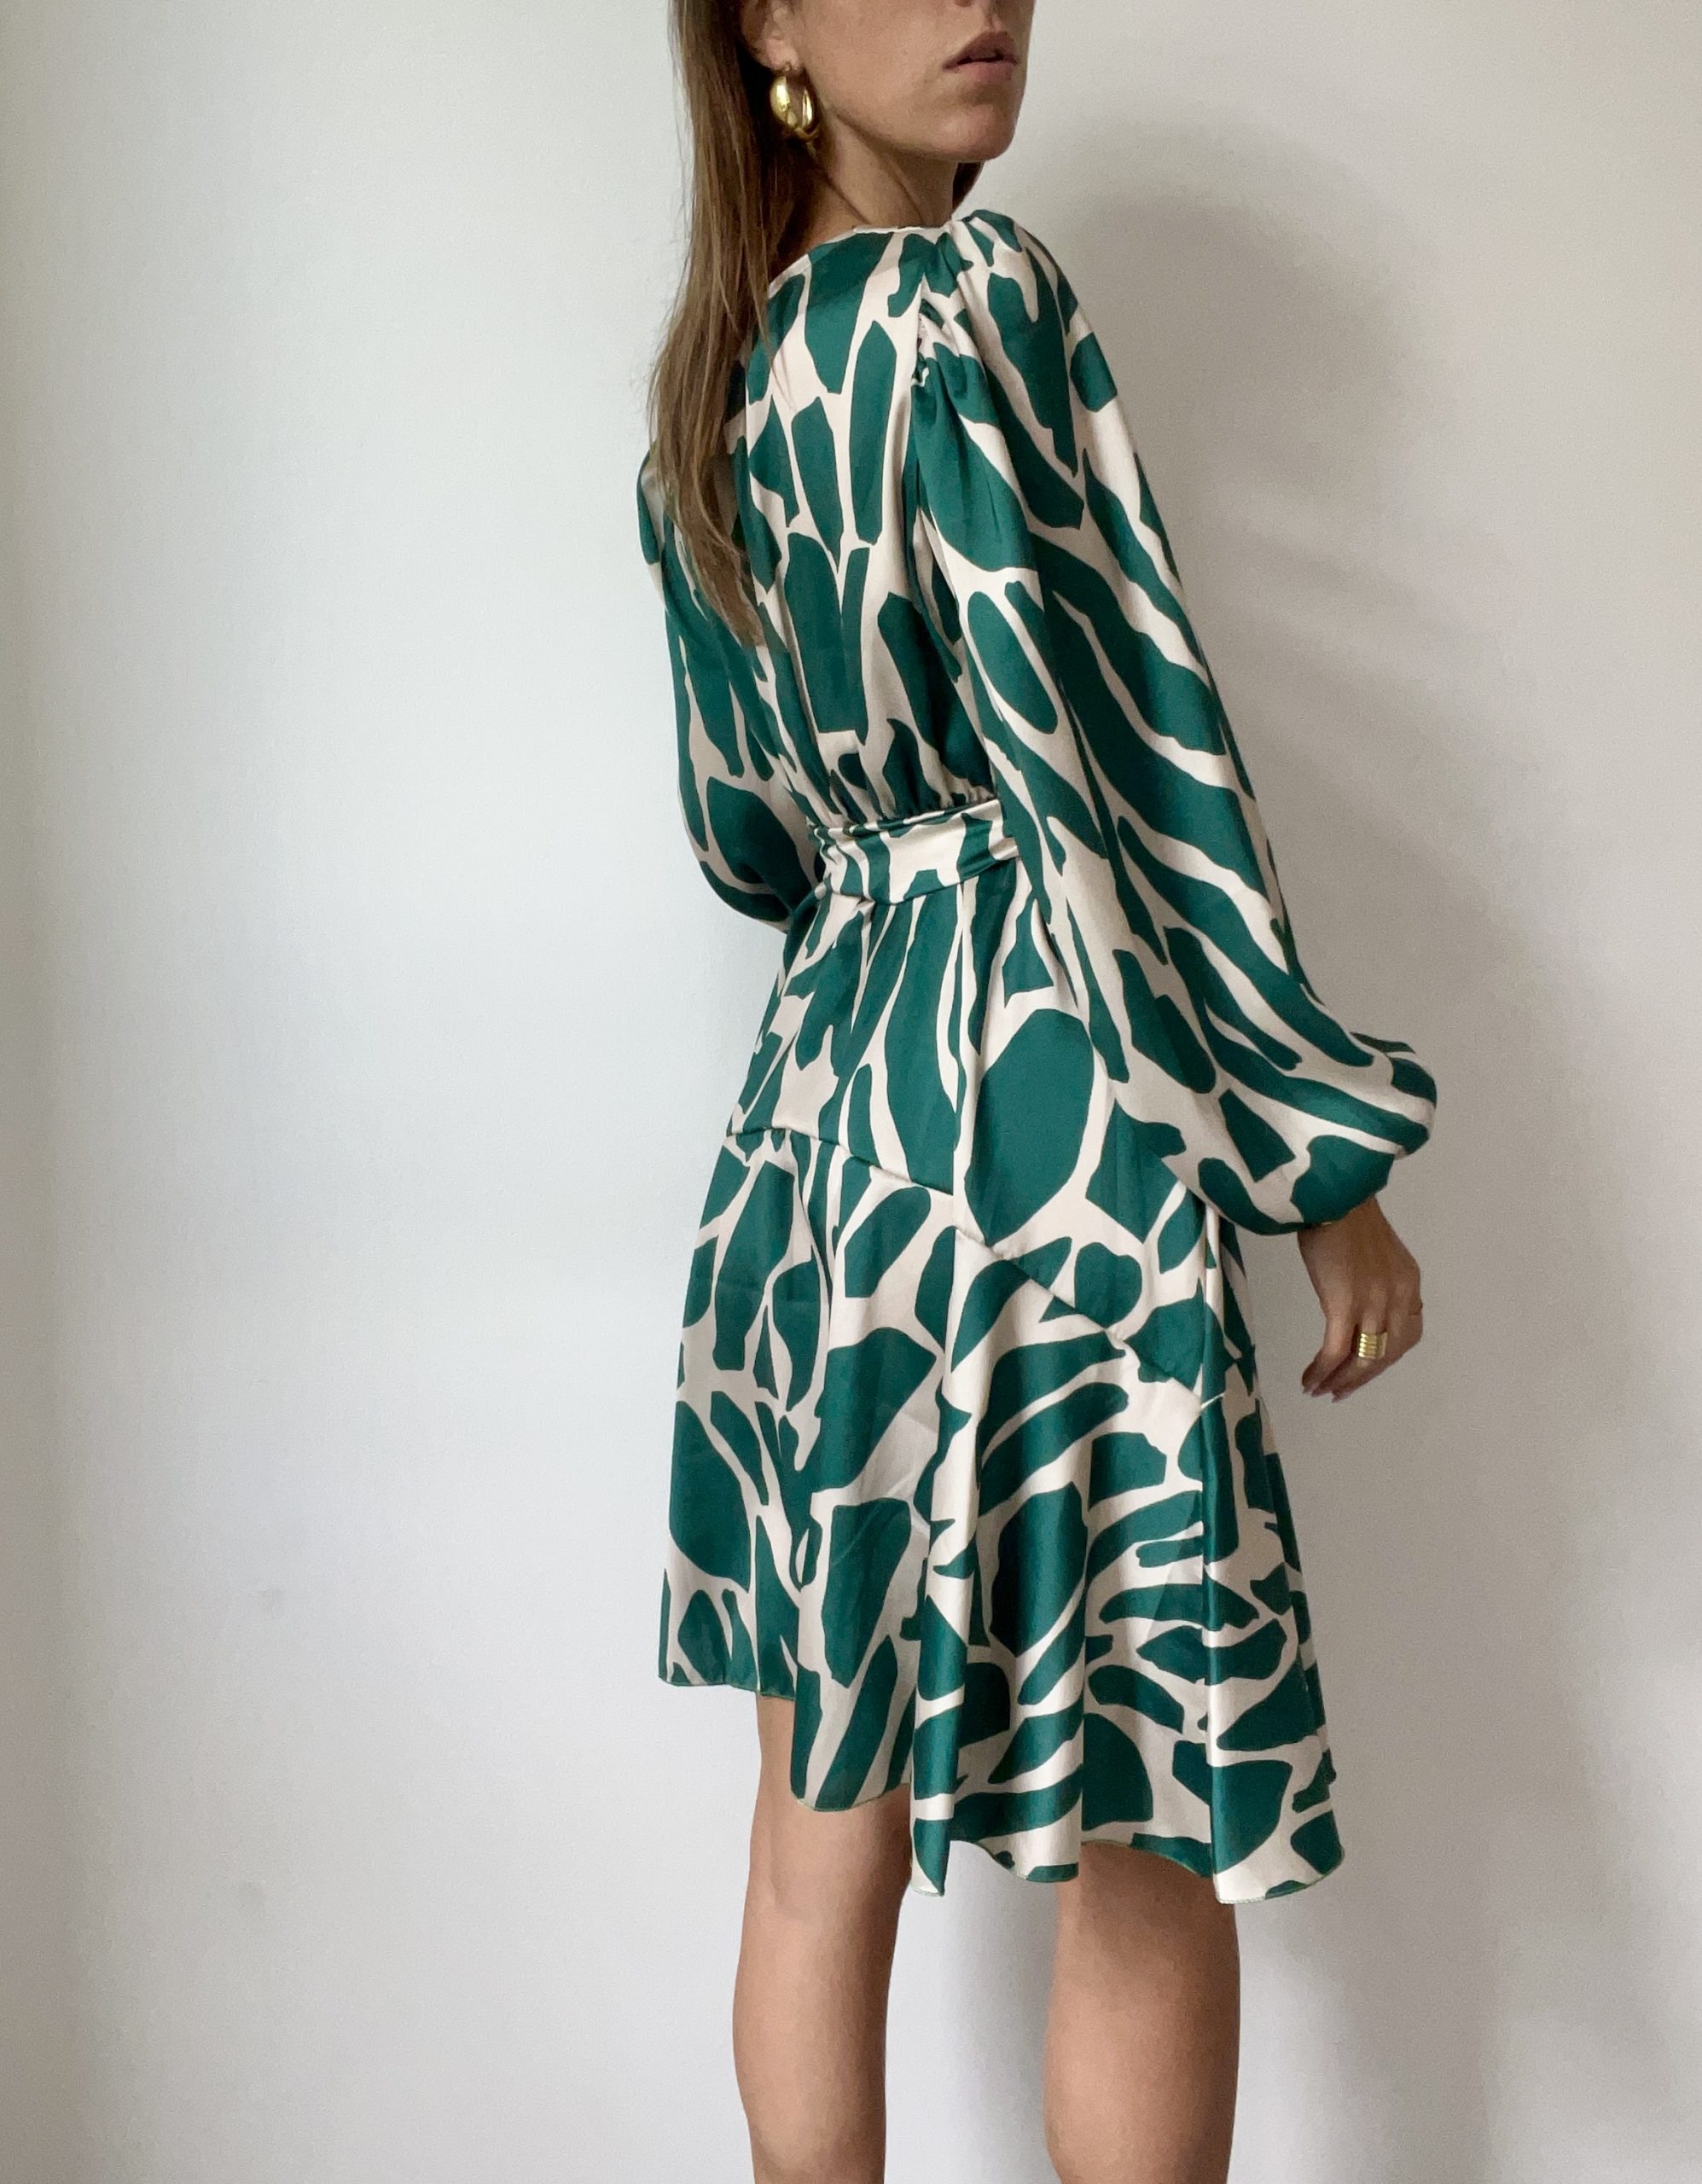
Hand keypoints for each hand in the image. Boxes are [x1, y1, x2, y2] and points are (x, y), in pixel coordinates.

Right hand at [1295, 1196, 1423, 1400]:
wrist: (1332, 1195)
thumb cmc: (1344, 1214)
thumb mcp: (1376, 1252)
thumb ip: (1377, 1279)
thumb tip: (1359, 1298)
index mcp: (1409, 1284)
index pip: (1407, 1336)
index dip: (1386, 1359)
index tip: (1364, 1369)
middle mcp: (1399, 1298)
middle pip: (1386, 1354)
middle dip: (1361, 1378)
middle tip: (1339, 1392)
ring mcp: (1374, 1303)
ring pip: (1363, 1359)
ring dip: (1341, 1381)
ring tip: (1321, 1390)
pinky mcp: (1345, 1304)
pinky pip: (1335, 1351)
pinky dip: (1323, 1371)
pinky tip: (1308, 1379)